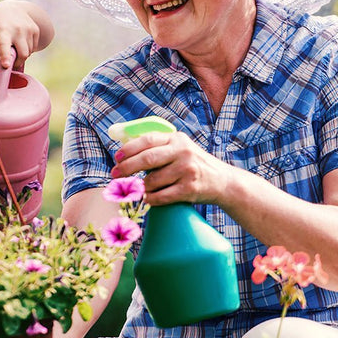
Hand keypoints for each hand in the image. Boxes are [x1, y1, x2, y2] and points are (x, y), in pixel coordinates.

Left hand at [0, 0, 51, 69]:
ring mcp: (28, 29)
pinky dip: (28, 49)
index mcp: (3, 31)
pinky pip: (33, 47)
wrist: (11, 8)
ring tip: (15, 47)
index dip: (6, 57)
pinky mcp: (35, 30)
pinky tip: (21, 42)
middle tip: (12, 64)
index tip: (6, 66)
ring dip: (22, 55)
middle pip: (23, 54)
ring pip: (29, 52)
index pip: (4, 46)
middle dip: (18, 63)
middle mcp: (17, 30)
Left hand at [111, 131, 229, 206]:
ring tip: (135, 188)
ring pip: (153, 180)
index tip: (116, 157)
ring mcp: (187, 170)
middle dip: (127, 167)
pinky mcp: (189, 189)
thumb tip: (125, 152)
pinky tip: (146, 198)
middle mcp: (183, 152)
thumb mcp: (180, 148)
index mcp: (177, 139)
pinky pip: (162, 196)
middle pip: (147, 159)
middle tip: (115, 174)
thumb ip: (159, 147)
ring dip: (140, 187)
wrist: (223, 181)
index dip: (129, 149)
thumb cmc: (194, 164)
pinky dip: (150, 199)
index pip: (148, 139)